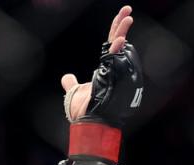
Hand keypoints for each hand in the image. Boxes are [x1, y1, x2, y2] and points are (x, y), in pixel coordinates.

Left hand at [61, 6, 138, 122]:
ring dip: (122, 33)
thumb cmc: (83, 112)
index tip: (120, 16)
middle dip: (122, 25)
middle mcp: (113, 70)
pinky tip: (119, 39)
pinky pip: (116, 62)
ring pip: (119, 49)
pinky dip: (117, 50)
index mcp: (105, 70)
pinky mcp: (114, 80)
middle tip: (127, 10)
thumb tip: (66, 78)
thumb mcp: (74, 93)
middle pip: (118, 42)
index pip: (110, 45)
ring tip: (127, 18)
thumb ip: (71, 84)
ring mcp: (115, 74)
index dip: (114, 30)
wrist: (86, 123)